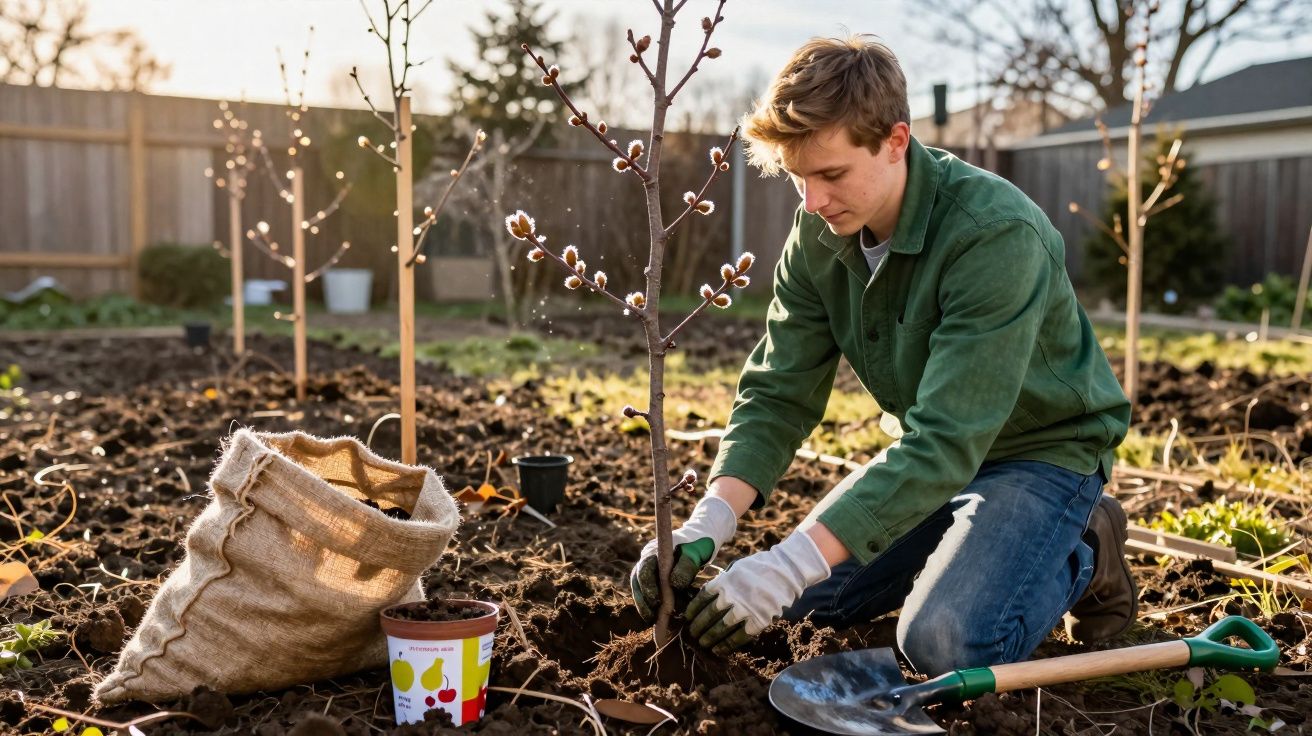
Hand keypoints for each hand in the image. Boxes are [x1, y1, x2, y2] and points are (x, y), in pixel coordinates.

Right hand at [630, 495, 736, 620]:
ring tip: (654, 621)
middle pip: (638, 583)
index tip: (656, 602)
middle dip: (644, 601)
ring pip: (640, 590)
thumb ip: (685, 567)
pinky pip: (647, 595)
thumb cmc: (697, 545)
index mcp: (654, 552)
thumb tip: (673, 585)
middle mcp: (646, 561)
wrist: (698, 542)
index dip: (648, 587)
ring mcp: (648, 571)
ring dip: (645, 607)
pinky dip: (651, 607)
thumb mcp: (695, 554)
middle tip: (653, 617)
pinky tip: (658, 619)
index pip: (644, 570)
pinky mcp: (653, 580)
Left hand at [685, 531, 829, 653]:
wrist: (786, 571)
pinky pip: (739, 637)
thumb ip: (722, 582)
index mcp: (725, 581)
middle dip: (698, 626)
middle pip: (709, 615)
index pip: (703, 598)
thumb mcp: (736, 569)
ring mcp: (746, 609)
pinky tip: (719, 650)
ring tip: (703, 643)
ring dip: (710, 637)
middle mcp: (732, 596)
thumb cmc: (760, 568)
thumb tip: (707, 596)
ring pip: (721, 628)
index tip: (688, 617)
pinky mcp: (758, 621)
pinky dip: (727, 645)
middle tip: (692, 633)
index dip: (693, 609)